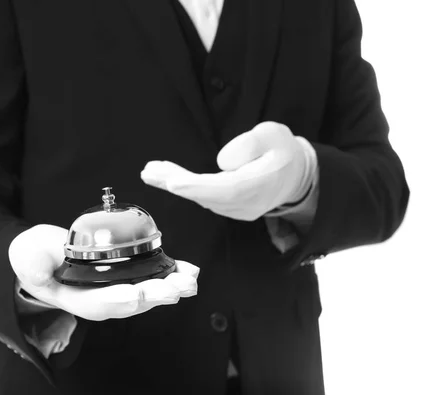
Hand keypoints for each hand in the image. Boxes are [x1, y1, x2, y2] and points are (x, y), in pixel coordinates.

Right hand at [9, 224, 198, 320]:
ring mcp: (119, 288)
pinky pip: (155, 277)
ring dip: (171, 287)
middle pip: (132, 301)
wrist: (49, 254)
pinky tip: (190, 269)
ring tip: (189, 280)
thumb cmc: (38, 258)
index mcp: (77, 299)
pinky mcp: (131, 276)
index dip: (116, 300)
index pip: (98, 304)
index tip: (133, 295)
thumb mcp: (28, 258)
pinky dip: (173, 273)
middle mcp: (103, 299)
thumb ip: (32, 264)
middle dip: (155, 295)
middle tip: (175, 288)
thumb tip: (36, 272)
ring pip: (149, 292)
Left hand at [140, 121, 310, 220]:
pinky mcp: (230, 208)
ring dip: (175, 183)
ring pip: (202, 197)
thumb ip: (250, 143)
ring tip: (151, 170)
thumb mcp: (273, 134)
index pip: (227, 190)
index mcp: (261, 184)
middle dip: (176, 183)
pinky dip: (185, 187)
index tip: (174, 183)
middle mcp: (247, 204)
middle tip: (150, 172)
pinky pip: (204, 198)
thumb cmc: (282, 150)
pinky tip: (166, 176)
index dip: (198, 187)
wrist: (295, 176)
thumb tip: (222, 161)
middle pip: (207, 195)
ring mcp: (238, 210)